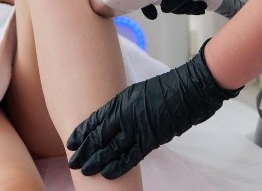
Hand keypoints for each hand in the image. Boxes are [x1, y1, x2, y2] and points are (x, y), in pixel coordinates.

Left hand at [67, 42, 239, 178]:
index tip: (71, 142)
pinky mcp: (151, 139)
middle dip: (84, 150)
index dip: (81, 132)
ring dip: (96, 160)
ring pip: (110, 148)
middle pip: (99, 136)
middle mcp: (126, 114)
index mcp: (121, 100)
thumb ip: (124, 105)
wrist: (190, 90)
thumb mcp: (138, 91)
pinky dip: (118, 166)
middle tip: (73, 161)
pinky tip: (106, 173)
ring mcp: (137, 127)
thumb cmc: (167, 88)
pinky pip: (130, 156)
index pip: (96, 119)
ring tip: (83, 170)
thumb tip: (115, 117)